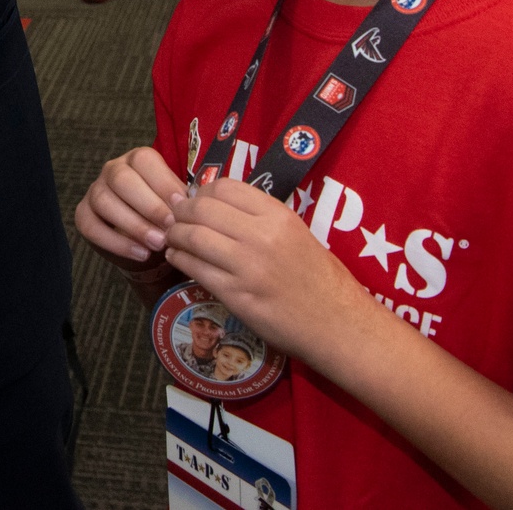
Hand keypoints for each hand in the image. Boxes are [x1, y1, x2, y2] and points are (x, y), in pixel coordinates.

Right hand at [77, 145, 185, 270]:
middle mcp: (112, 170)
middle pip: (121, 179)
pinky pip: (91, 227)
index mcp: (137, 160)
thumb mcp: (176, 202)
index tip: (181, 207)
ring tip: (157, 244)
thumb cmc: (165, 214)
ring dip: (133, 225)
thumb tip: (190, 206)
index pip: (143, 161)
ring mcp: (94, 191)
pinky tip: (140, 254)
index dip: (162, 183)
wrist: (147, 239)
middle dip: (148, 206)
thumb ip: (180, 200)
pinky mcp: (83, 215)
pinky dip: (116, 243)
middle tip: (169, 229)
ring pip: (104, 201)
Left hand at [162, 176, 372, 360]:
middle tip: (175, 218)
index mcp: (277, 216)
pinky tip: (177, 258)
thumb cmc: (319, 278)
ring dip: (175, 235)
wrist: (340, 325)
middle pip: (201, 209)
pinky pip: (195, 268)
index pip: (223, 187)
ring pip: (193, 237)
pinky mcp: (236, 295)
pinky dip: (179, 259)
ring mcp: (247, 266)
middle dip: (181, 212)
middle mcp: (261, 236)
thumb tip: (214, 203)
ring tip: (172, 238)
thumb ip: (258, 217)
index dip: (201, 192)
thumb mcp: (295, 234)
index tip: (195, 201)